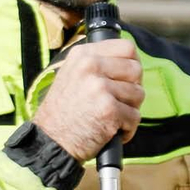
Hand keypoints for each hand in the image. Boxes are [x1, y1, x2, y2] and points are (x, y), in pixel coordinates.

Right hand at [32, 38, 143, 161]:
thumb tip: (130, 61)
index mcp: (83, 55)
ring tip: (110, 117)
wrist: (51, 141)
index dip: (132, 64)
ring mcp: (101, 88)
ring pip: (138, 94)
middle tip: (117, 102)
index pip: (127, 48)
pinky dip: (127, 128)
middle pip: (136, 70)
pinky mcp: (109, 110)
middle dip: (133, 88)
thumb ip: (97, 63)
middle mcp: (91, 66)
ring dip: (129, 110)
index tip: (126, 78)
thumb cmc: (63, 112)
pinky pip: (135, 117)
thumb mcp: (72, 75)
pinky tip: (110, 130)